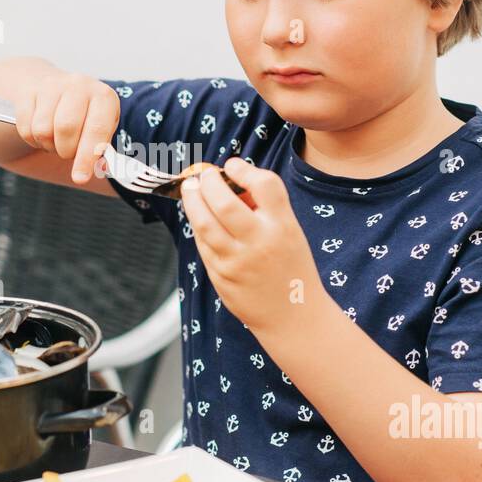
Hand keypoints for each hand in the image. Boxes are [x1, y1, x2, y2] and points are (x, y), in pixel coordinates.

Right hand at [14, 73, 120, 183]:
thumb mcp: (101, 129)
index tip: (80, 178)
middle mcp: (79, 85)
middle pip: (66, 128)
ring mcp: (52, 85)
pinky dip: (32, 140)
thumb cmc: (86, 116)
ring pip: (42, 130)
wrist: (59, 89)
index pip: (96, 129)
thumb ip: (101, 151)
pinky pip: (25, 128)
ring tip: (56, 140)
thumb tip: (98, 169)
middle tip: (68, 151)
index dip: (87, 157)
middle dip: (65, 150)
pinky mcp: (29, 91)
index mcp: (103, 97)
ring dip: (48, 145)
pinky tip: (42, 133)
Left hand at [179, 157, 322, 334]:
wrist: (292, 316)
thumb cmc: (291, 268)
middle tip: (203, 175)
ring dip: (192, 201)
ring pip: (204, 224)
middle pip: (224, 202)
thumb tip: (231, 182)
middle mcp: (260, 242)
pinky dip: (198, 226)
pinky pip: (203, 244)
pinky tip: (199, 218)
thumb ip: (265, 208)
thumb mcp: (290, 232)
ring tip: (189, 188)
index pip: (265, 185)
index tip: (232, 165)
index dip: (244, 170)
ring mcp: (237, 261)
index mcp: (284, 226)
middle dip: (207, 182)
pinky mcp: (221, 276)